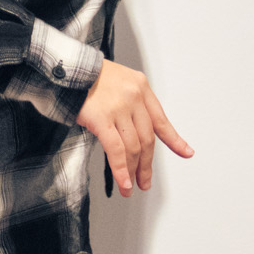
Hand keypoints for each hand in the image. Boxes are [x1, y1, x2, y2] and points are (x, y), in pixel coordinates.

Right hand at [76, 62, 193, 195]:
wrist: (68, 67)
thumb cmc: (89, 76)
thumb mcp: (120, 81)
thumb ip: (131, 103)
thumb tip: (135, 134)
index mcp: (141, 87)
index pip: (161, 120)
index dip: (175, 140)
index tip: (186, 152)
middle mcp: (134, 97)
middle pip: (147, 139)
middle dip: (147, 164)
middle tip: (145, 181)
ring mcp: (119, 108)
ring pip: (134, 147)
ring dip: (134, 171)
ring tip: (131, 186)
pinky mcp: (102, 119)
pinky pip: (116, 150)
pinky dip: (122, 170)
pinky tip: (124, 182)